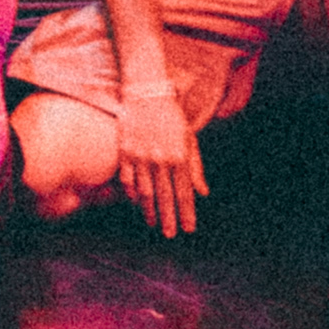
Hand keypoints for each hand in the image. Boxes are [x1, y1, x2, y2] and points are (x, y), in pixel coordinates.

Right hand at [114, 87, 207, 239]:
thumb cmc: (172, 117)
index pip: (184, 193)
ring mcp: (140, 156)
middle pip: (165, 197)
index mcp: (179, 157)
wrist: (146, 93)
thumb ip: (196, 168)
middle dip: (169, 218)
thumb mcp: (190, 140)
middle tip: (170, 235)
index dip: (187, 213)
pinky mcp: (125, 151)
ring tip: (153, 224)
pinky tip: (136, 203)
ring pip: (145, 191)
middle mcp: (160, 159)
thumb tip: (203, 192)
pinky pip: (127, 178)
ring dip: (149, 210)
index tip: (188, 229)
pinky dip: (131, 193)